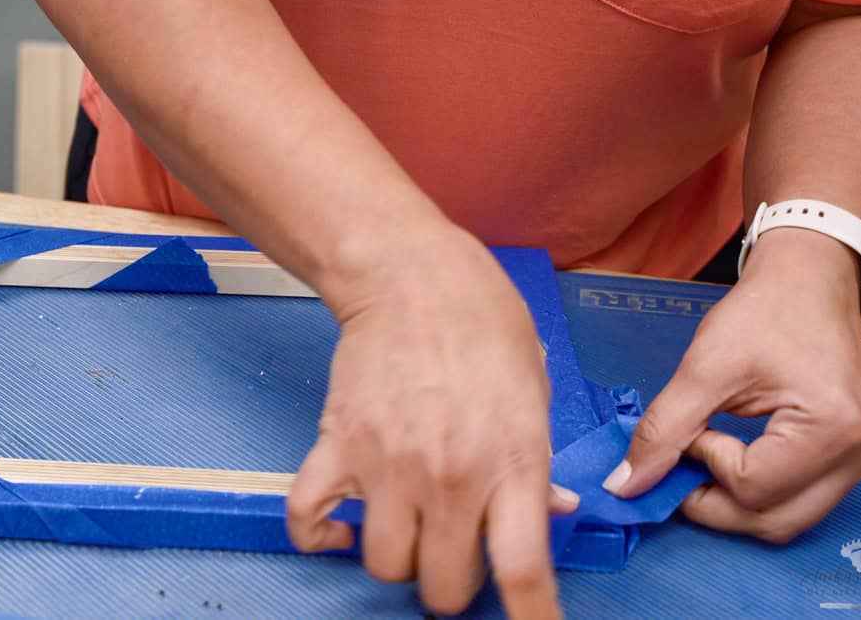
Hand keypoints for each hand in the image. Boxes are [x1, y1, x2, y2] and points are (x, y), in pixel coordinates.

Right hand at [285, 226, 577, 616]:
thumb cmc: (482, 322)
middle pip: (443, 586)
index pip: (523, 571)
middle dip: (454, 585)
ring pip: (383, 564)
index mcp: (512, 462)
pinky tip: (341, 526)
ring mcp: (388, 464)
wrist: (411, 275)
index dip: (529, 619)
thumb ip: (538, 463)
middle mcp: (450, 475)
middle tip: (458, 555)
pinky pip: (309, 518)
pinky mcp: (338, 445)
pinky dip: (320, 535)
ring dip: (397, 558)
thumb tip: (550, 510)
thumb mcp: (535, 392)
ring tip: (407, 528)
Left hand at [605, 228, 860, 542]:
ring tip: (705, 456)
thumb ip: (663, 430)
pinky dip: (758, 490)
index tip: (692, 427)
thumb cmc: (766, 310)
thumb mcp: (704, 367)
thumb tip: (626, 486)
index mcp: (833, 427)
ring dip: (734, 502)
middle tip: (678, 467)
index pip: (751, 488)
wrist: (808, 279)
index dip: (705, 464)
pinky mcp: (854, 455)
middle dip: (713, 505)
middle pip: (773, 522)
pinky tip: (732, 456)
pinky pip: (799, 498)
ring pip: (787, 519)